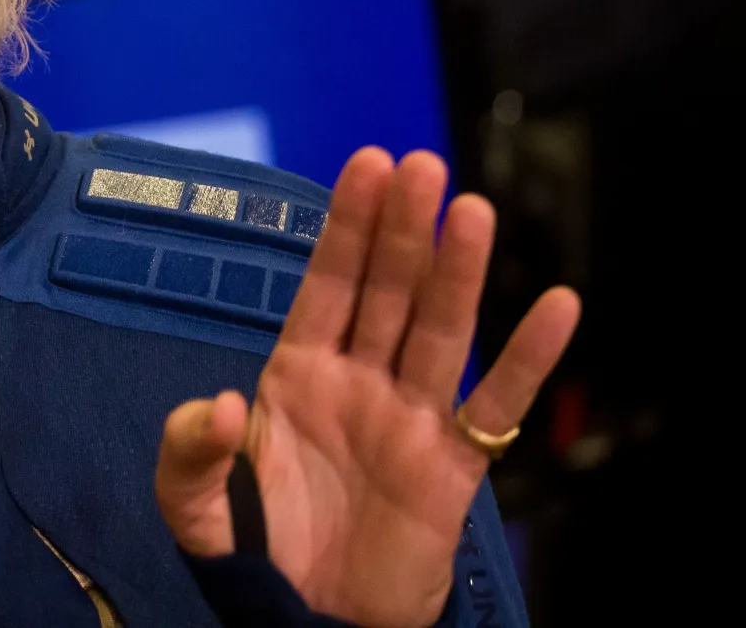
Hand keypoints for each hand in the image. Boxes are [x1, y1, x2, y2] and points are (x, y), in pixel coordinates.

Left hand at [155, 148, 579, 627]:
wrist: (309, 625)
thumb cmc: (255, 557)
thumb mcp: (192, 505)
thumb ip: (190, 451)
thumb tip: (219, 405)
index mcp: (297, 375)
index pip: (328, 285)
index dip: (347, 228)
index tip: (366, 166)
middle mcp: (359, 382)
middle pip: (388, 292)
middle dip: (402, 229)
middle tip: (421, 165)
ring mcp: (410, 419)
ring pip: (440, 331)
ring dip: (457, 272)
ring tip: (472, 209)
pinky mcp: (452, 467)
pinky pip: (496, 406)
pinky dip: (528, 358)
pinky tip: (556, 305)